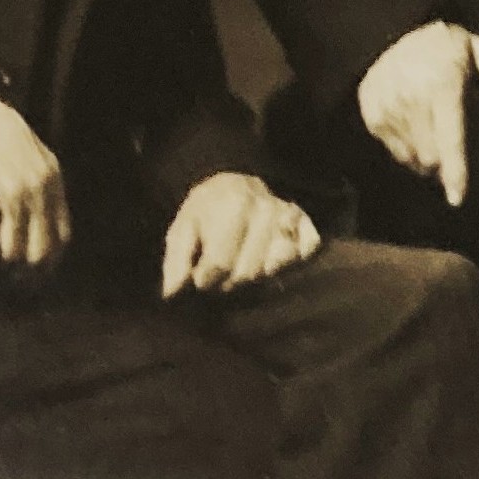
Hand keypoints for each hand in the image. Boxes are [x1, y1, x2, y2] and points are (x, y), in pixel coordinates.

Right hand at [0, 93, 70, 274]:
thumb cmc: (6, 146)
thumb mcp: (40, 164)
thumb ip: (47, 200)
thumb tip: (43, 249)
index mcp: (52, 184)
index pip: (60, 240)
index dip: (47, 268)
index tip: (31, 280)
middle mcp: (34, 192)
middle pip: (36, 254)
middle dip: (21, 277)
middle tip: (3, 283)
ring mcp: (6, 197)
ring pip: (9, 254)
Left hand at [161, 172, 319, 297]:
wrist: (234, 185)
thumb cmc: (205, 211)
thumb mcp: (182, 229)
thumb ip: (177, 261)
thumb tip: (173, 293)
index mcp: (233, 205)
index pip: (221, 264)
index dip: (207, 280)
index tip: (202, 278)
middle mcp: (266, 208)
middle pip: (249, 272)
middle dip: (230, 281)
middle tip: (222, 276)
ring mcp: (288, 216)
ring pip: (276, 267)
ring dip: (257, 275)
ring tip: (242, 267)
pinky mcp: (305, 223)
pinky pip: (306, 251)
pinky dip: (292, 262)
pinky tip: (272, 261)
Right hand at [358, 19, 475, 205]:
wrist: (392, 29)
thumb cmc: (445, 46)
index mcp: (442, 86)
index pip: (450, 140)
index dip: (455, 172)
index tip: (457, 198)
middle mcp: (411, 100)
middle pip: (430, 157)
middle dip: (442, 162)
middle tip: (451, 147)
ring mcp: (387, 108)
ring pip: (411, 158)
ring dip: (424, 154)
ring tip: (432, 131)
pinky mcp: (371, 114)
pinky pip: (393, 149)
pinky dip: (406, 146)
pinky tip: (413, 125)